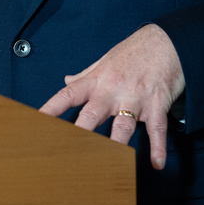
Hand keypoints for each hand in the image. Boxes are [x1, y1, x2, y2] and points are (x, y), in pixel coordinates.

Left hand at [38, 24, 184, 169]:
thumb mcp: (106, 60)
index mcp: (97, 80)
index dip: (51, 108)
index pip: (68, 95)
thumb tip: (66, 81)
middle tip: (65, 150)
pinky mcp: (157, 104)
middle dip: (79, 132)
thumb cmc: (135, 51)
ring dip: (116, 142)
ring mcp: (136, 98)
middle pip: (92, 114)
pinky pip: (157, 128)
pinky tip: (157, 163)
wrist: (168, 41)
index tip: (35, 121)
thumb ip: (85, 74)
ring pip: (123, 124)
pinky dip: (158, 146)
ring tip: (109, 160)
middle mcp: (113, 90)